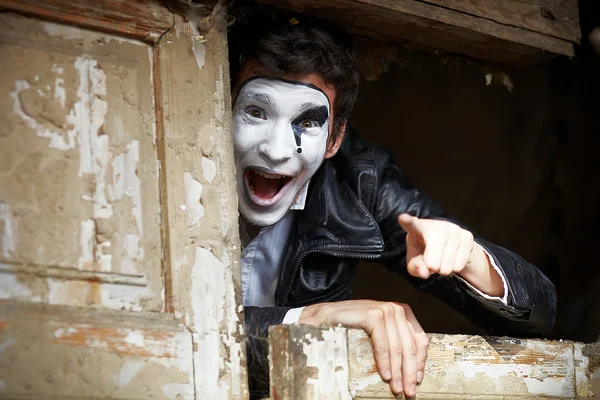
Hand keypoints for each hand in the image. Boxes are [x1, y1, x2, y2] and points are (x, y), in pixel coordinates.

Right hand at [299, 300, 428, 396]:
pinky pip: (383, 343)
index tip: (418, 380)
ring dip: (399, 371)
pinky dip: (385, 361)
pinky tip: (385, 375)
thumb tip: (412, 369)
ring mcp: (384, 309)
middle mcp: (395, 309)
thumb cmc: (349, 329)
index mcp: (401, 313)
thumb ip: (394, 342)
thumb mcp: (377, 335)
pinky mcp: (372, 315)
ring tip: (396, 388)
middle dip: (410, 372)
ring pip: (399, 347)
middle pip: (411, 345)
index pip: (420, 340)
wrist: (321, 319)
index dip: (421, 362)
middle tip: (409, 391)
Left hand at [398, 213, 503, 296]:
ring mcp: (453, 229)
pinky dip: (454, 268)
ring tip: (441, 259)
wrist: (448, 244)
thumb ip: (415, 267)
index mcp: (418, 227)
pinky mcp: (466, 236)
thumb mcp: (415, 261)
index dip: (407, 222)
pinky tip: (452, 259)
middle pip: (432, 258)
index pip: (412, 225)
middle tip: (431, 264)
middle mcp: (436, 225)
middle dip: (432, 267)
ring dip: (443, 269)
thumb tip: (424, 272)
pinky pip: (459, 264)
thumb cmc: (425, 251)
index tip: (402, 218)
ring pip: (447, 264)